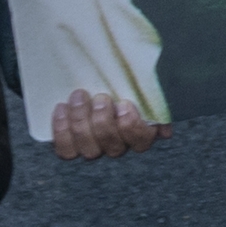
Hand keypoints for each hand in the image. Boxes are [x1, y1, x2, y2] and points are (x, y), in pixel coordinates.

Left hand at [50, 89, 167, 159]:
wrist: (88, 75)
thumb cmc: (118, 79)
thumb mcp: (136, 80)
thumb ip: (150, 92)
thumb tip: (163, 121)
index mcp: (139, 131)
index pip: (141, 141)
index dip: (132, 127)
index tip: (124, 104)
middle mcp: (117, 145)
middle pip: (114, 148)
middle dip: (104, 122)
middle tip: (100, 98)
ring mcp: (94, 149)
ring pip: (89, 150)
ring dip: (82, 122)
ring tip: (78, 96)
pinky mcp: (71, 147)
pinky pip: (66, 150)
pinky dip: (62, 130)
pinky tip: (62, 108)